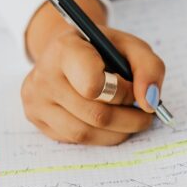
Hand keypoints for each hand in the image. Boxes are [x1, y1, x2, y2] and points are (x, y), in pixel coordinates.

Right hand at [21, 0, 165, 144]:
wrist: (66, 51)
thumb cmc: (101, 49)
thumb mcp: (130, 46)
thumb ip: (149, 67)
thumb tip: (150, 103)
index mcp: (65, 49)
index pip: (93, 85)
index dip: (122, 92)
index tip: (131, 87)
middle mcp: (44, 75)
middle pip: (95, 114)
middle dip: (129, 117)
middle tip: (144, 112)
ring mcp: (36, 100)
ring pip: (85, 133)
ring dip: (118, 132)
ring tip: (131, 119)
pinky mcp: (36, 119)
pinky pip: (74, 140)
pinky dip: (101, 137)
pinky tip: (110, 124)